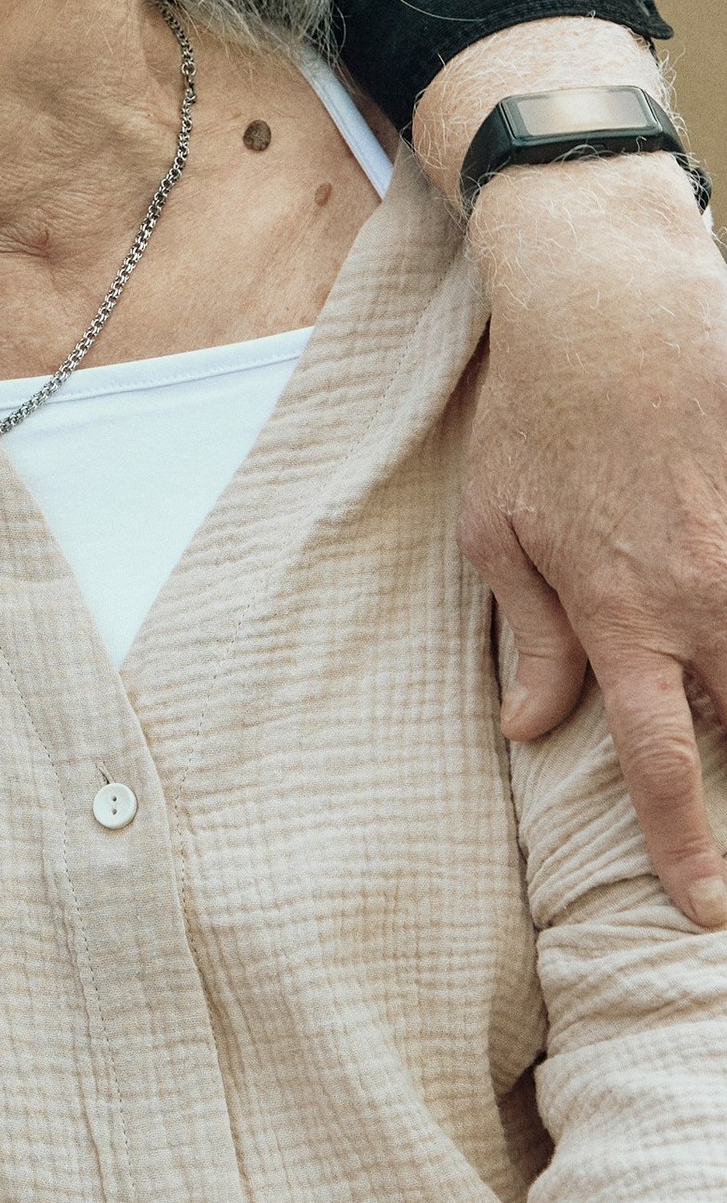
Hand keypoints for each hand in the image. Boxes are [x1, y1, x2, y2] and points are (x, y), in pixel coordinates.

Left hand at [461, 158, 726, 928]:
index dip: (682, 846)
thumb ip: (530, 637)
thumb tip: (529, 729)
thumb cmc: (535, 411)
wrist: (609, 296)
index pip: (657, 763)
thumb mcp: (497, 526)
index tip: (701, 906)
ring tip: (706, 685)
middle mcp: (701, 594)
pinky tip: (710, 566)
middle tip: (708, 784)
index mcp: (619, 614)